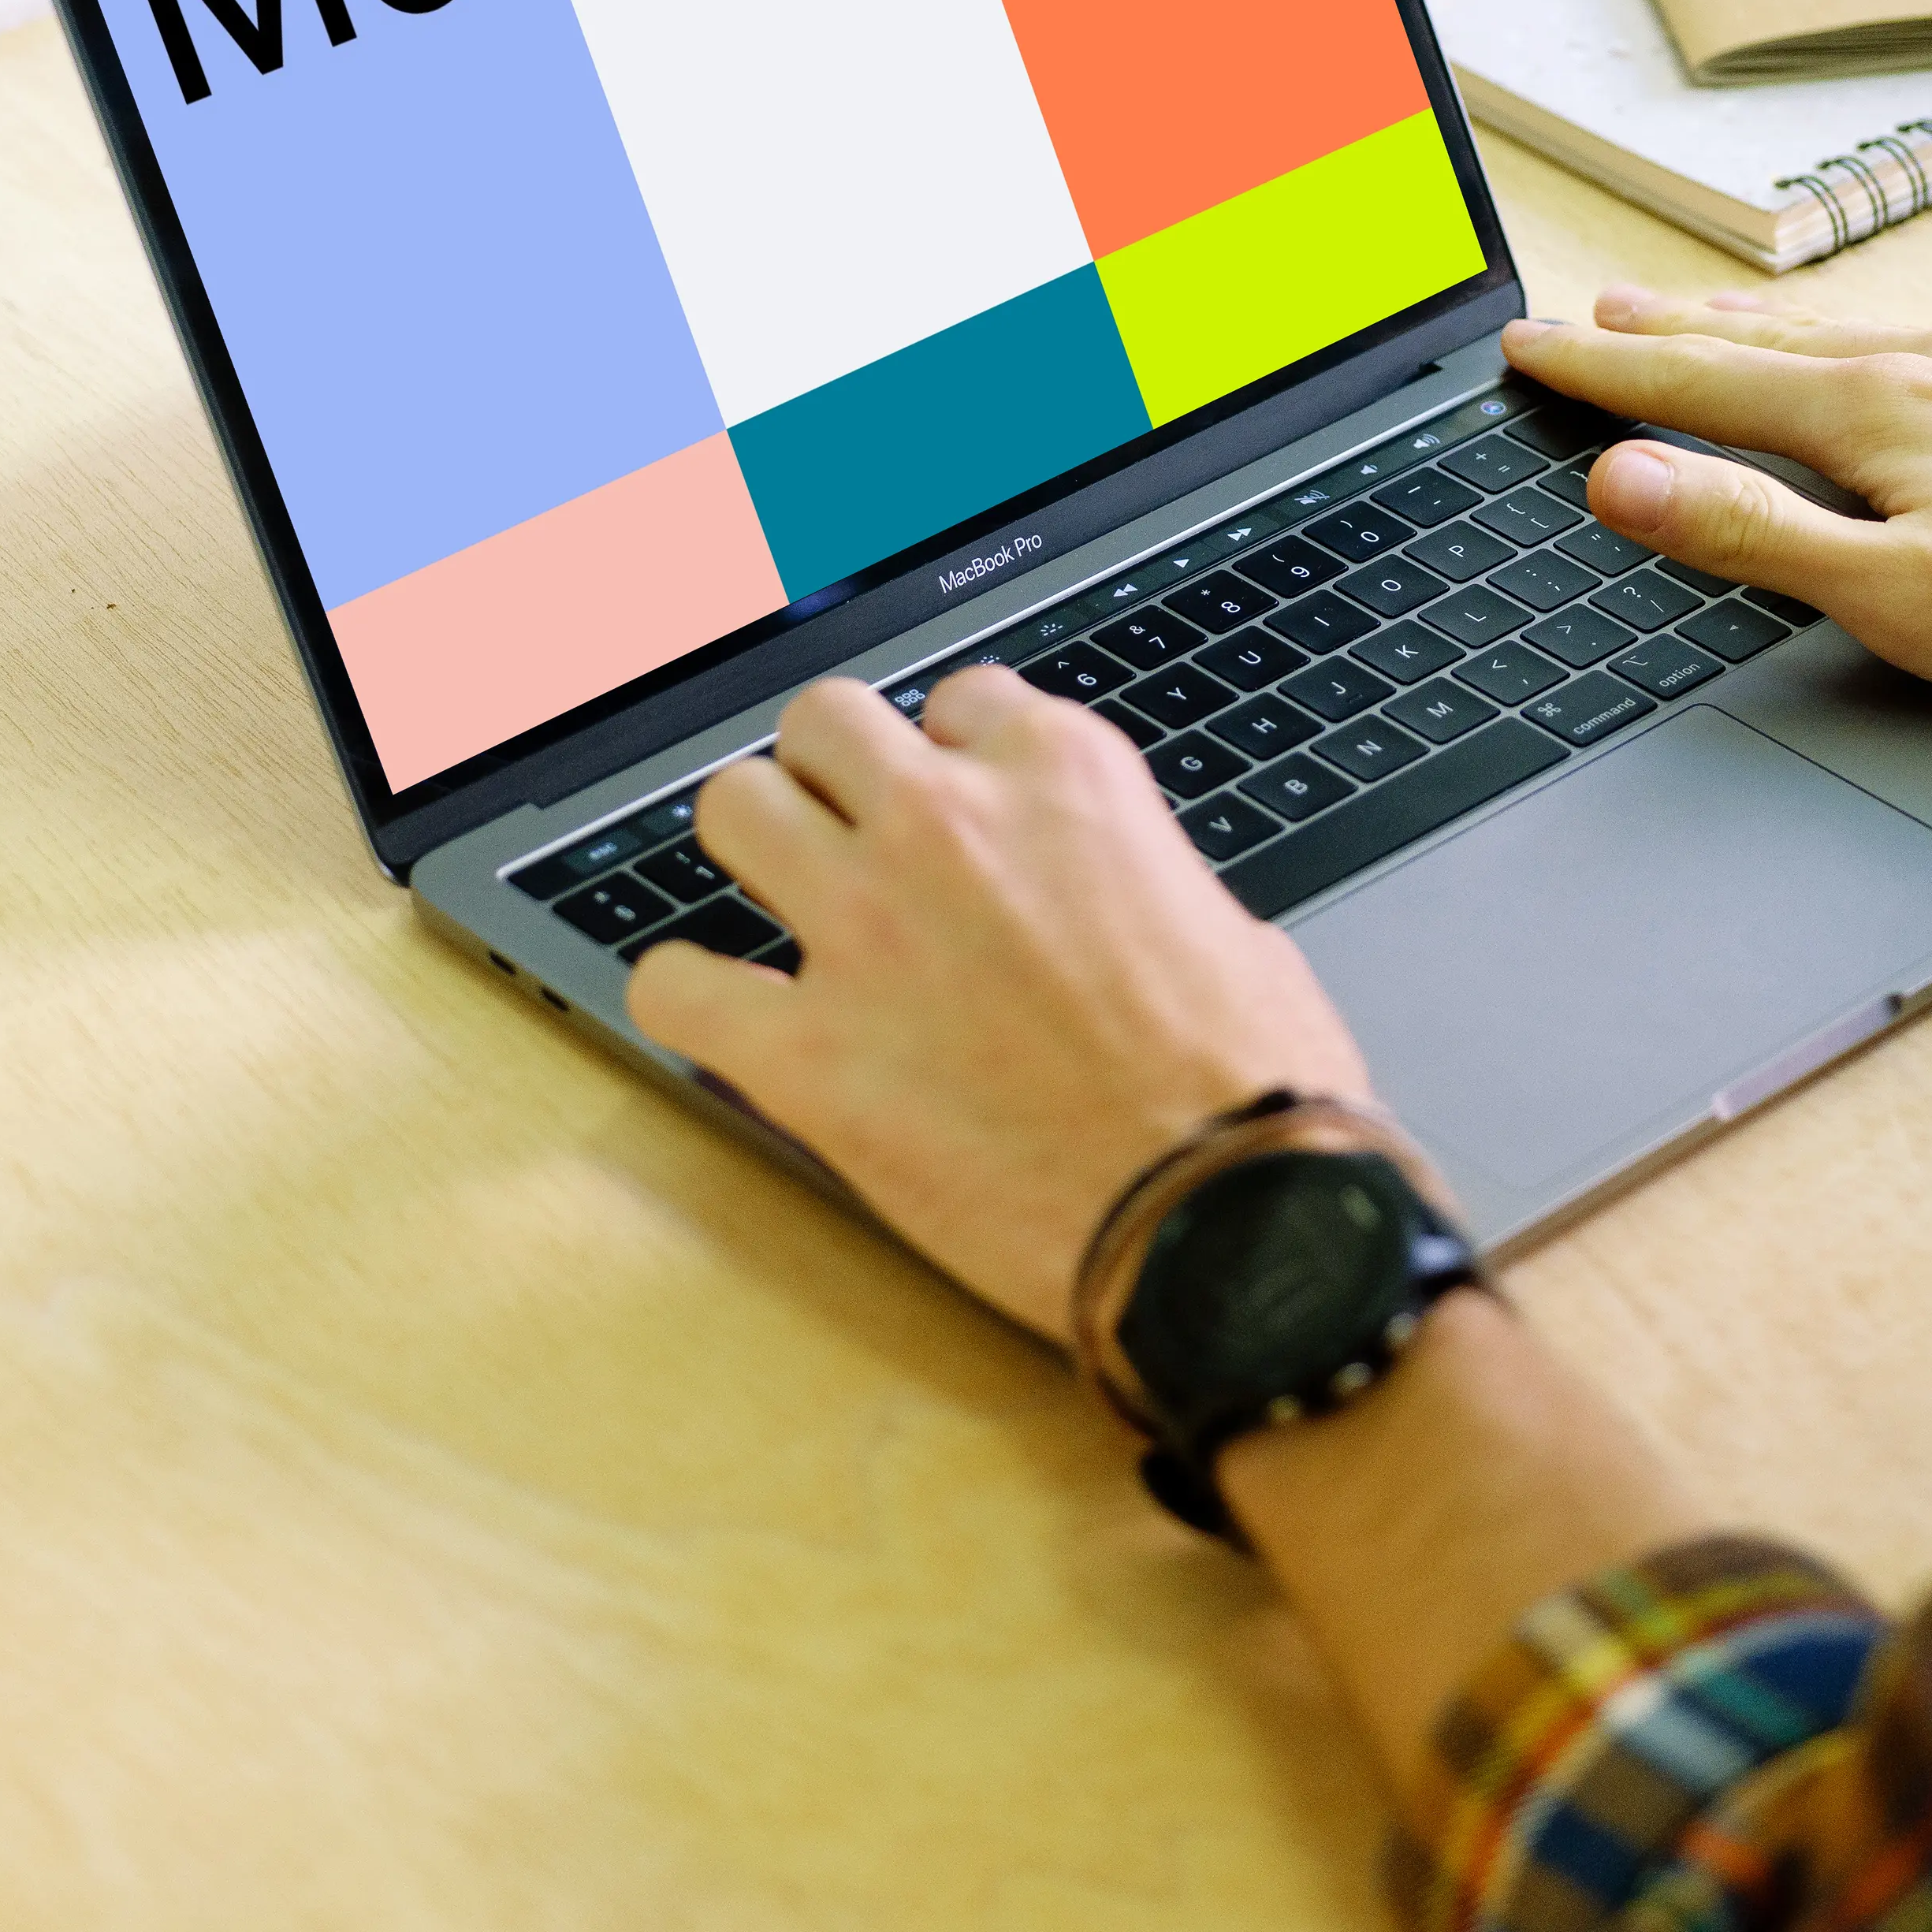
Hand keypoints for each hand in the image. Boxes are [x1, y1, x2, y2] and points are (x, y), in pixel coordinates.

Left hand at [624, 669, 1370, 1340]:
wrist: (1231, 1229)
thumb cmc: (1259, 1096)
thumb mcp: (1228, 925)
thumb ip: (1135, 877)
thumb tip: (1108, 898)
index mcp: (1066, 777)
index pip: (961, 702)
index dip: (957, 765)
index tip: (961, 815)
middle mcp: (952, 825)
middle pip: (824, 724)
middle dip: (834, 779)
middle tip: (853, 844)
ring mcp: (867, 930)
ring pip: (733, 808)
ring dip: (754, 852)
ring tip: (782, 908)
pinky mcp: (808, 1056)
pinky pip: (672, 983)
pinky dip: (686, 997)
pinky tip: (724, 1020)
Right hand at [1500, 287, 1931, 696]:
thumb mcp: (1893, 596)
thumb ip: (1751, 531)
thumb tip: (1621, 476)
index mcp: (1880, 410)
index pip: (1701, 385)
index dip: (1604, 372)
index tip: (1530, 349)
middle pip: (1771, 341)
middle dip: (1672, 329)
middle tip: (1595, 313)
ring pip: (1858, 333)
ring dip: (1766, 329)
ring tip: (1712, 320)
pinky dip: (1867, 340)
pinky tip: (1895, 352)